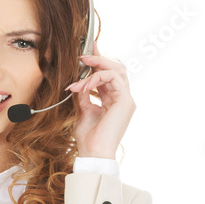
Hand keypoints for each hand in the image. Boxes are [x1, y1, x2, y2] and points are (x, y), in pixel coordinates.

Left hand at [64, 40, 134, 160]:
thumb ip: (83, 95)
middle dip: (100, 59)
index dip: (100, 62)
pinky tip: (84, 85)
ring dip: (97, 66)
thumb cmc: (88, 137)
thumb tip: (78, 81)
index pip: (109, 75)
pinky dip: (98, 78)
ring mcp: (126, 99)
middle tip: (83, 55)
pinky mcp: (125, 101)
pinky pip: (114, 79)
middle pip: (117, 68)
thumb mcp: (83, 110)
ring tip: (82, 67)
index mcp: (114, 100)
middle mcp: (122, 98)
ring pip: (117, 70)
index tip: (88, 51)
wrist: (93, 152)